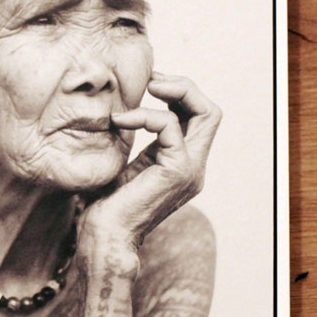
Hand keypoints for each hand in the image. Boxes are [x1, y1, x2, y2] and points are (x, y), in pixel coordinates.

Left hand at [78, 71, 221, 273]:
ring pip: (206, 113)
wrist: (106, 236)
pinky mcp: (177, 170)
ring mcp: (190, 169)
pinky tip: (120, 121)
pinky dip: (144, 115)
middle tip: (153, 80)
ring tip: (145, 90)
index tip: (149, 84)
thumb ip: (133, 140)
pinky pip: (169, 125)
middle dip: (184, 86)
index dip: (179, 94)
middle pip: (211, 112)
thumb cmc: (106, 206)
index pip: (199, 119)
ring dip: (174, 91)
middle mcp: (194, 166)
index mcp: (182, 164)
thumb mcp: (123, 163)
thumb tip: (120, 110)